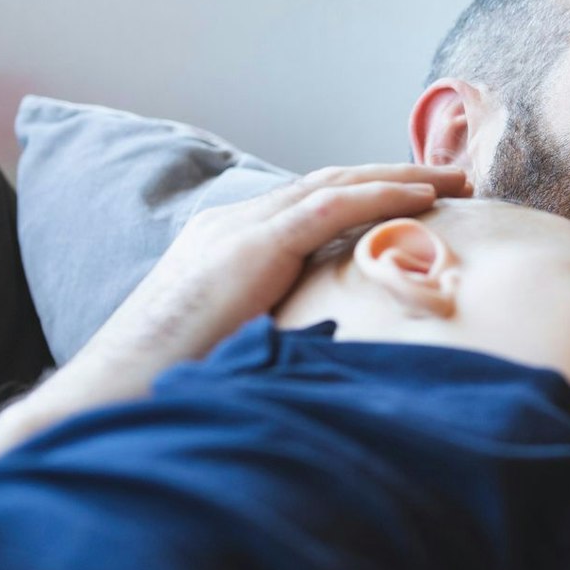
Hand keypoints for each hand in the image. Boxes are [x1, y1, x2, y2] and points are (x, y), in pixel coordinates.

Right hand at [0, 163, 467, 476]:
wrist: (115, 392)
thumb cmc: (174, 388)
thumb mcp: (237, 346)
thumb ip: (278, 328)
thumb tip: (329, 348)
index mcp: (224, 244)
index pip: (308, 206)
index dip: (365, 196)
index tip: (417, 202)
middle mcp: (230, 224)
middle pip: (328, 184)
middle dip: (393, 177)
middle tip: (452, 179)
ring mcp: (237, 229)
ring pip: (336, 185)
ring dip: (401, 180)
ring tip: (454, 182)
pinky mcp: (250, 246)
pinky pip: (330, 207)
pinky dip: (381, 197)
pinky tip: (424, 199)